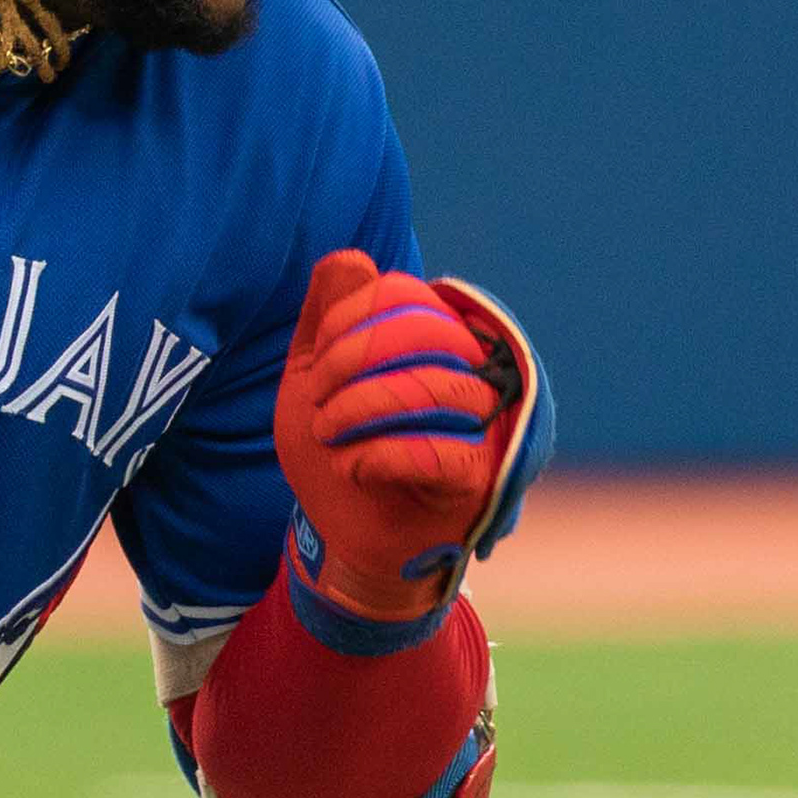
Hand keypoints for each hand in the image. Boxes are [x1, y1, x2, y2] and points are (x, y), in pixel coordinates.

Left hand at [274, 249, 549, 648]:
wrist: (348, 537)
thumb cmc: (338, 451)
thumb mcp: (311, 380)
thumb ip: (324, 318)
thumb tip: (351, 259)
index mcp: (436, 340)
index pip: (404, 294)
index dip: (349, 319)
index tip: (316, 361)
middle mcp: (472, 372)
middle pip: (425, 332)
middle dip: (352, 362)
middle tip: (317, 405)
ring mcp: (485, 426)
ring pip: (437, 388)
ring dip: (364, 408)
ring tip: (330, 434)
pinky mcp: (481, 480)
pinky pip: (442, 451)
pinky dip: (383, 455)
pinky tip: (356, 467)